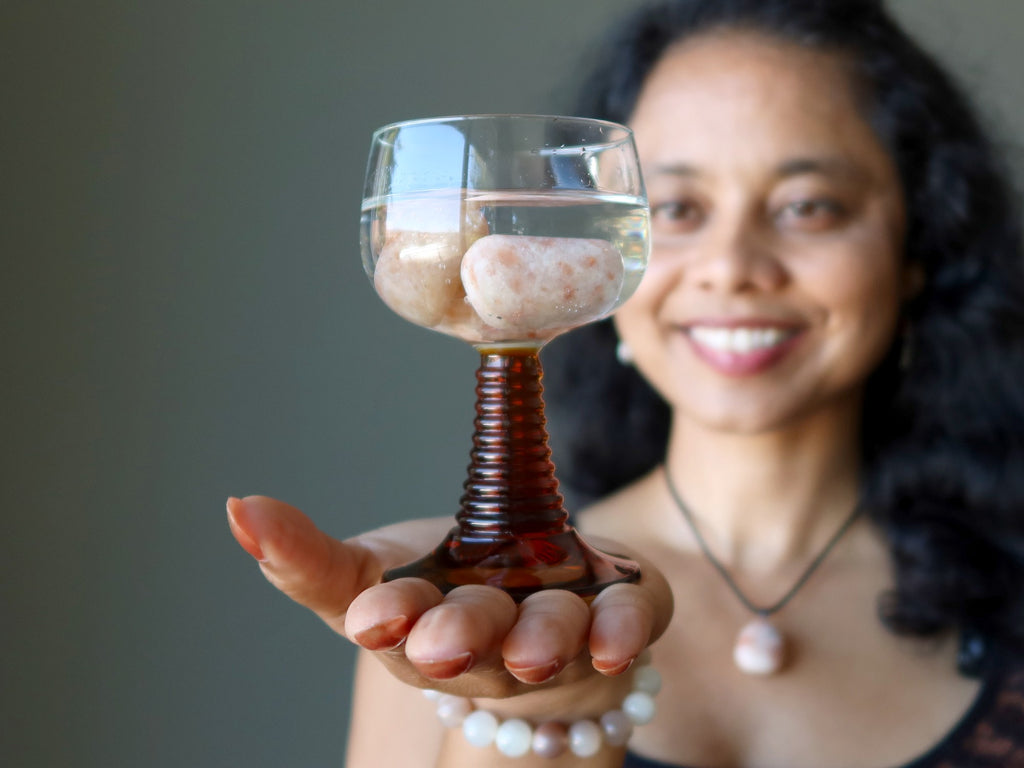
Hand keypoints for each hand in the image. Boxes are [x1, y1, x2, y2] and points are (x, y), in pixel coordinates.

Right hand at [227, 495, 672, 702]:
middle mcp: (491, 636)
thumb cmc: (449, 591)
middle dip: (455, 639)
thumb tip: (237, 509)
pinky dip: (622, 630)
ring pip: (550, 633)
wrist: (542, 613)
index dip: (385, 617)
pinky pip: (628, 622)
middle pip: (474, 638)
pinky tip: (615, 641)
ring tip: (532, 649)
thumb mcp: (377, 568)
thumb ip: (309, 555)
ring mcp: (558, 626)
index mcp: (423, 622)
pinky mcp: (621, 612)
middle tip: (437, 644)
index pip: (397, 621)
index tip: (368, 615)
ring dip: (540, 639)